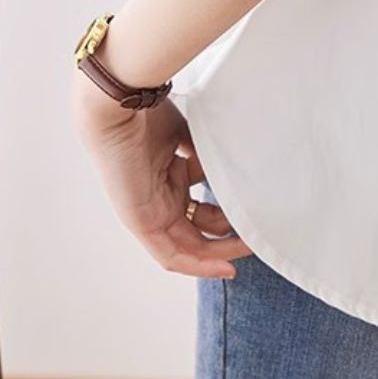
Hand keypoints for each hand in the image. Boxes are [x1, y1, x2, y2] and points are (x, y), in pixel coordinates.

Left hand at [71, 70, 253, 278]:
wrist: (120, 110)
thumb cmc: (149, 114)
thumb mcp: (190, 135)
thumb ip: (210, 153)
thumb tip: (238, 162)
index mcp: (172, 174)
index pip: (204, 203)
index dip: (230, 210)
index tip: (256, 210)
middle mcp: (163, 196)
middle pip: (200, 227)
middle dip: (230, 234)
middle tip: (257, 233)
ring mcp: (152, 211)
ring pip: (190, 245)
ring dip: (219, 252)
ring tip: (249, 247)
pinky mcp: (142, 223)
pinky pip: (172, 255)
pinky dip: (199, 265)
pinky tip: (224, 268)